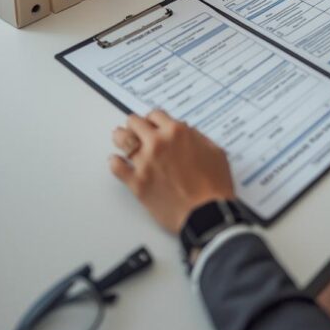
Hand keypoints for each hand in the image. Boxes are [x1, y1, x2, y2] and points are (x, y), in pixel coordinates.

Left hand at [110, 110, 234, 232]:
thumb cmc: (214, 186)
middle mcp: (158, 143)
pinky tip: (116, 161)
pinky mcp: (137, 183)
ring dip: (121, 138)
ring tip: (120, 138)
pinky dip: (115, 162)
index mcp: (177, 132)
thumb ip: (197, 137)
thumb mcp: (215, 151)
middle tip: (134, 129)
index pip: (155, 115)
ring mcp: (145, 163)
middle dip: (135, 125)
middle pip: (135, 123)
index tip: (152, 123)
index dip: (153, 119)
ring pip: (122, 140)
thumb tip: (186, 132)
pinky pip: (116, 167)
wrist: (207, 214)